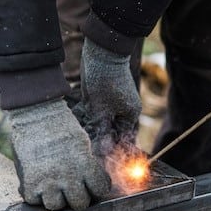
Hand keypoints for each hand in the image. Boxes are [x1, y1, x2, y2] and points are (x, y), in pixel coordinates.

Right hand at [7, 99, 110, 210]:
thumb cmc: (61, 126)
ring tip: (54, 188)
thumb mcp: (81, 143)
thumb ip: (85, 164)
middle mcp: (68, 176)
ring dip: (56, 199)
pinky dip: (36, 194)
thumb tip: (91, 181)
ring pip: (55, 206)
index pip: (100, 190)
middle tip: (73, 189)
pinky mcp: (29, 182)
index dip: (97, 188)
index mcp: (85, 165)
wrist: (36, 113)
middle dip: (78, 197)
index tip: (93, 184)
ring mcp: (47, 181)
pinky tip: (38, 183)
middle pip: (79, 204)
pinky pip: (34, 200)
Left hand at [78, 38, 141, 155]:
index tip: (100, 160)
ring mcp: (115, 102)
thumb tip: (104, 152)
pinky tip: (81, 114)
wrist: (101, 50)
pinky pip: (98, 111)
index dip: (111, 151)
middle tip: (86, 148)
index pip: (122, 140)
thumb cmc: (104, 79)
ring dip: (93, 126)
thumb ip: (102, 131)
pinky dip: (90, 115)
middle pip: (112, 132)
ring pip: (103, 122)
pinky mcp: (105, 95)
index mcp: (130, 115)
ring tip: (81, 129)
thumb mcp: (100, 109)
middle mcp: (125, 110)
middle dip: (99, 138)